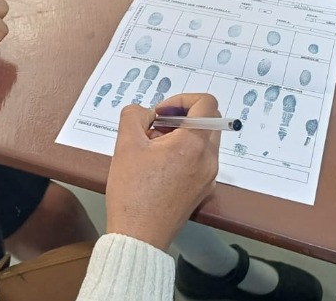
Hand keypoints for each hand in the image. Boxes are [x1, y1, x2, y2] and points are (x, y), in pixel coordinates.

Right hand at [105, 93, 221, 250]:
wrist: (139, 236)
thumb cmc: (133, 193)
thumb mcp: (126, 144)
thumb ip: (134, 115)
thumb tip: (145, 112)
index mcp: (194, 144)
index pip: (206, 103)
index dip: (182, 99)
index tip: (162, 113)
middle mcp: (208, 159)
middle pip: (208, 120)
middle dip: (182, 116)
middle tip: (157, 127)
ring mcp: (209, 177)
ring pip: (204, 141)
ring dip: (183, 135)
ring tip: (154, 148)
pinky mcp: (203, 190)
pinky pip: (201, 160)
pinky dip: (185, 154)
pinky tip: (159, 166)